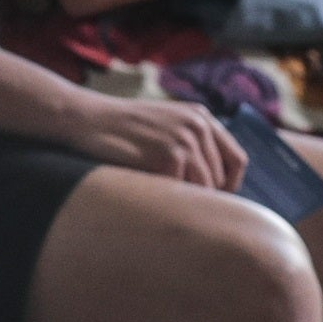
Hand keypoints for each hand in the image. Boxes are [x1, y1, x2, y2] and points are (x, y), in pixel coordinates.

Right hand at [61, 92, 246, 192]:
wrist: (85, 118)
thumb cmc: (121, 128)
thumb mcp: (165, 124)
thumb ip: (192, 142)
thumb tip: (216, 187)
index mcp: (201, 117)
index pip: (237, 159)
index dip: (230, 185)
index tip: (213, 200)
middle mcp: (198, 125)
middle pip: (220, 178)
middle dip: (202, 196)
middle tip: (177, 204)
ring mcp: (185, 139)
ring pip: (204, 188)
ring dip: (184, 199)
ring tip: (160, 199)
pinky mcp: (169, 154)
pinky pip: (181, 191)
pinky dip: (166, 197)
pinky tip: (147, 189)